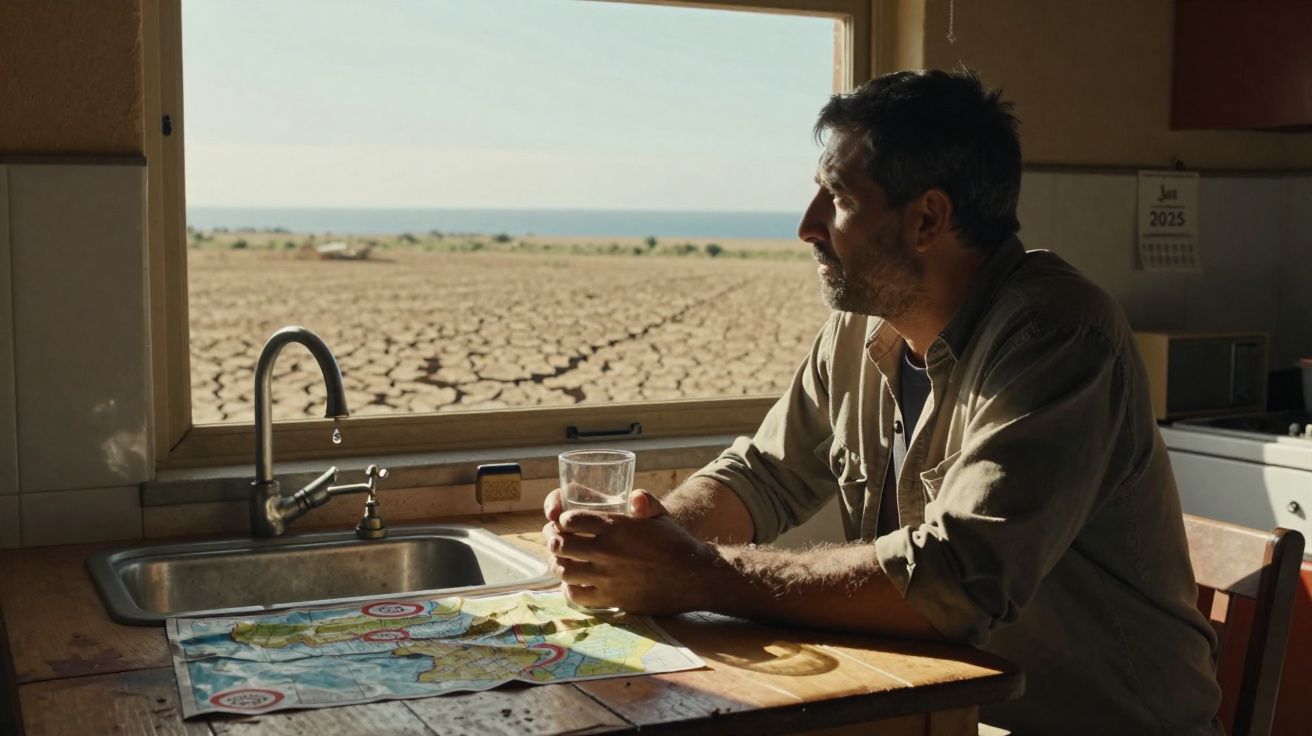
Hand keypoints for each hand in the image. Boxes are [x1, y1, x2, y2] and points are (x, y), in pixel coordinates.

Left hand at [540, 489, 717, 614]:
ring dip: (558, 565)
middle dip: (554, 541)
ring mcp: (606, 576)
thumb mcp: (661, 515)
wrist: (694, 576)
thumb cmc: (676, 543)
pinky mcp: (611, 598)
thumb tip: (634, 496)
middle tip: (556, 542)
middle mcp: (606, 550)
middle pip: (560, 545)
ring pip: (563, 570)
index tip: (562, 523)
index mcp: (615, 526)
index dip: (561, 520)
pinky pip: (575, 595)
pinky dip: (569, 589)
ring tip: (562, 562)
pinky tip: (574, 584)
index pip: (570, 520)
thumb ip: (644, 501)